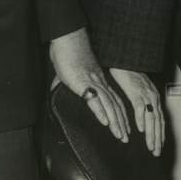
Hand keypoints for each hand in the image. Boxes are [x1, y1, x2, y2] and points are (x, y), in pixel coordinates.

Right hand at [49, 27, 128, 142]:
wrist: (67, 40)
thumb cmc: (68, 54)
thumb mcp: (69, 71)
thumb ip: (65, 81)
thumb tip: (54, 88)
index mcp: (99, 80)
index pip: (114, 100)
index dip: (120, 114)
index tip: (125, 127)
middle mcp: (100, 82)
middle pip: (116, 106)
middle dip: (122, 123)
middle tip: (126, 138)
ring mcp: (94, 82)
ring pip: (109, 105)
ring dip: (116, 122)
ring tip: (121, 136)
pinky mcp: (84, 82)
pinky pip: (94, 100)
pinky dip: (101, 112)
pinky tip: (106, 123)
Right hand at [109, 68, 165, 156]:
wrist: (127, 59)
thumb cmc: (130, 75)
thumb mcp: (139, 91)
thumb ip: (141, 103)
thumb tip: (142, 117)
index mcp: (154, 98)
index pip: (160, 119)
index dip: (160, 134)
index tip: (159, 146)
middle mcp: (153, 97)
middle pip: (158, 121)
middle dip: (157, 138)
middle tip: (156, 153)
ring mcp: (146, 94)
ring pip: (151, 117)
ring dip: (151, 133)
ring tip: (150, 146)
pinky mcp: (136, 90)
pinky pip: (140, 106)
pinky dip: (141, 118)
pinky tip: (140, 129)